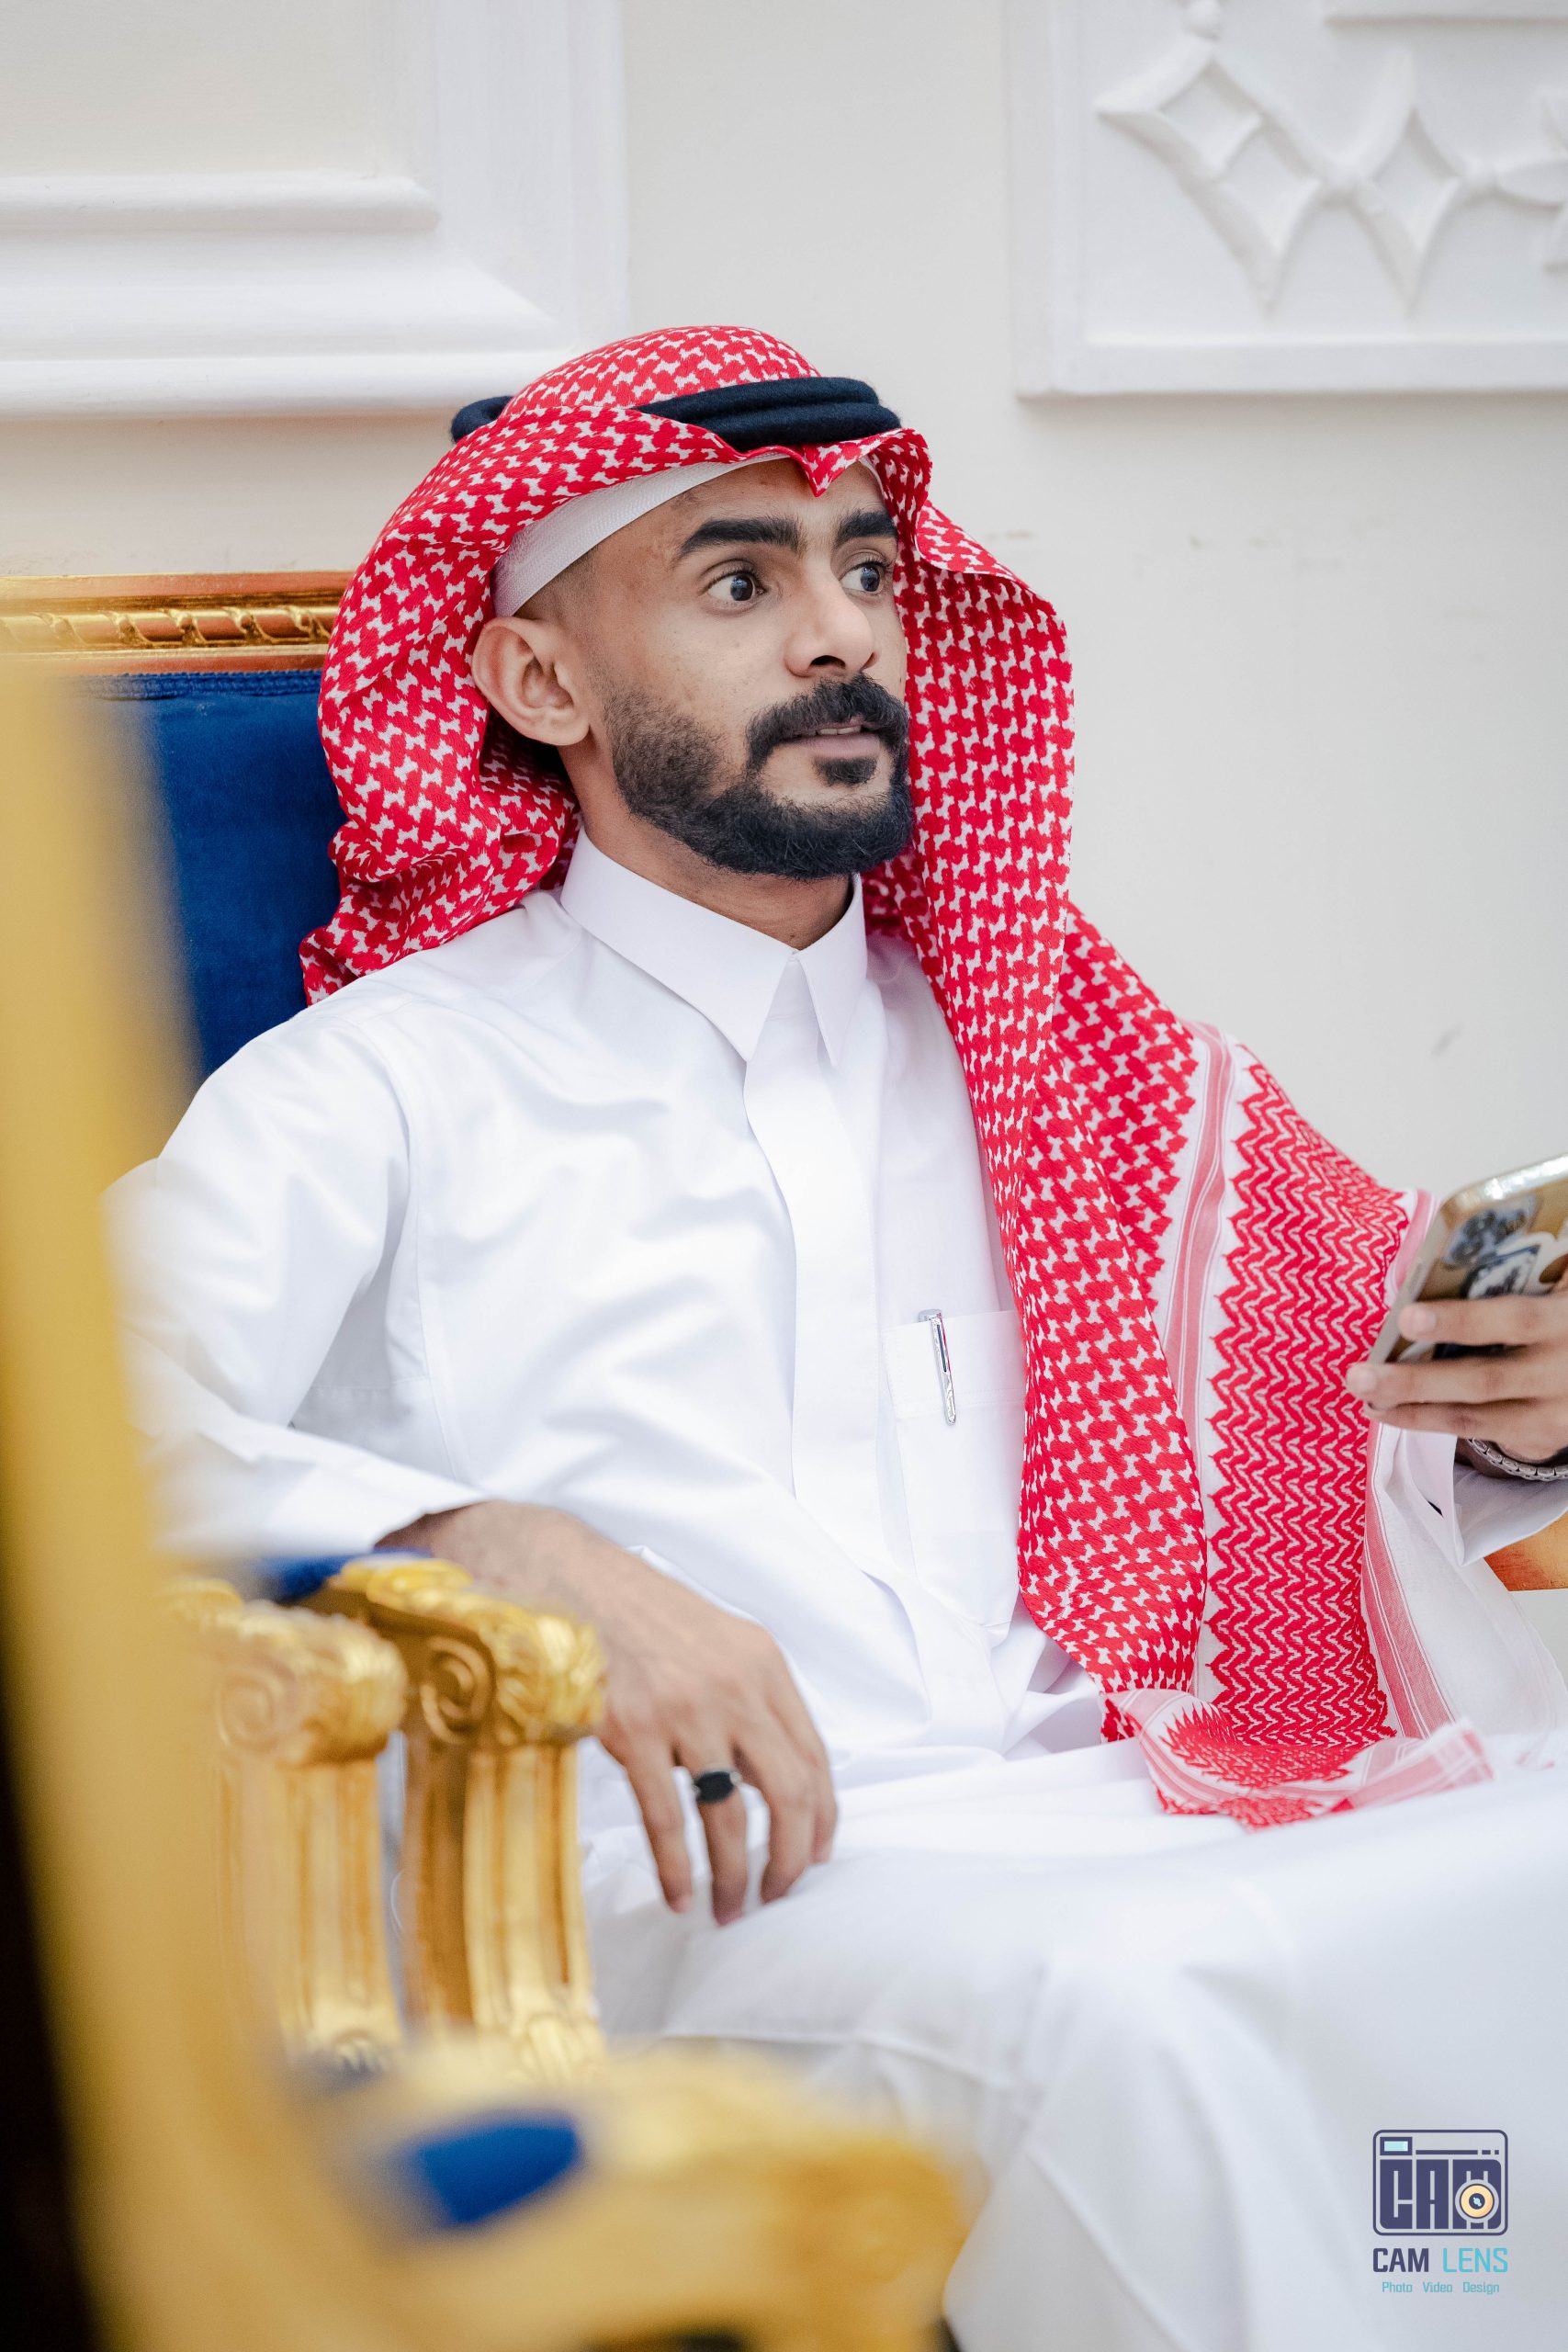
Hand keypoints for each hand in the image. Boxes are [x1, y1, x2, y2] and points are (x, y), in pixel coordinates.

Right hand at [381, 1501, 835, 1924]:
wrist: (562, 1575)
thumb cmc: (636, 1614)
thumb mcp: (714, 1643)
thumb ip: (747, 1701)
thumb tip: (768, 1781)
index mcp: (763, 1665)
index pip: (815, 1757)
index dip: (821, 1819)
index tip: (815, 1858)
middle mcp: (734, 1686)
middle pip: (788, 1794)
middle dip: (790, 1859)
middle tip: (776, 1896)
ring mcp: (684, 1709)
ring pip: (729, 1815)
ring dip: (734, 1875)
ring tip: (728, 1909)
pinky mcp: (633, 1729)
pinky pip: (667, 1818)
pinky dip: (677, 1867)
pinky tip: (678, 1894)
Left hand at [1345, 1290, 1567, 1464]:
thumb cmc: (1565, 1312)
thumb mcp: (1561, 1283)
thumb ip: (1524, 1271)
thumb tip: (1447, 1256)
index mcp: (1566, 1321)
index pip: (1514, 1321)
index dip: (1462, 1320)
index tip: (1407, 1317)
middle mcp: (1564, 1371)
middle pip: (1484, 1380)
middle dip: (1416, 1381)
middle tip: (1358, 1376)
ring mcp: (1556, 1413)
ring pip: (1475, 1417)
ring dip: (1412, 1408)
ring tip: (1363, 1395)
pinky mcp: (1544, 1436)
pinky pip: (1478, 1431)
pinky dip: (1429, 1422)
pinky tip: (1389, 1411)